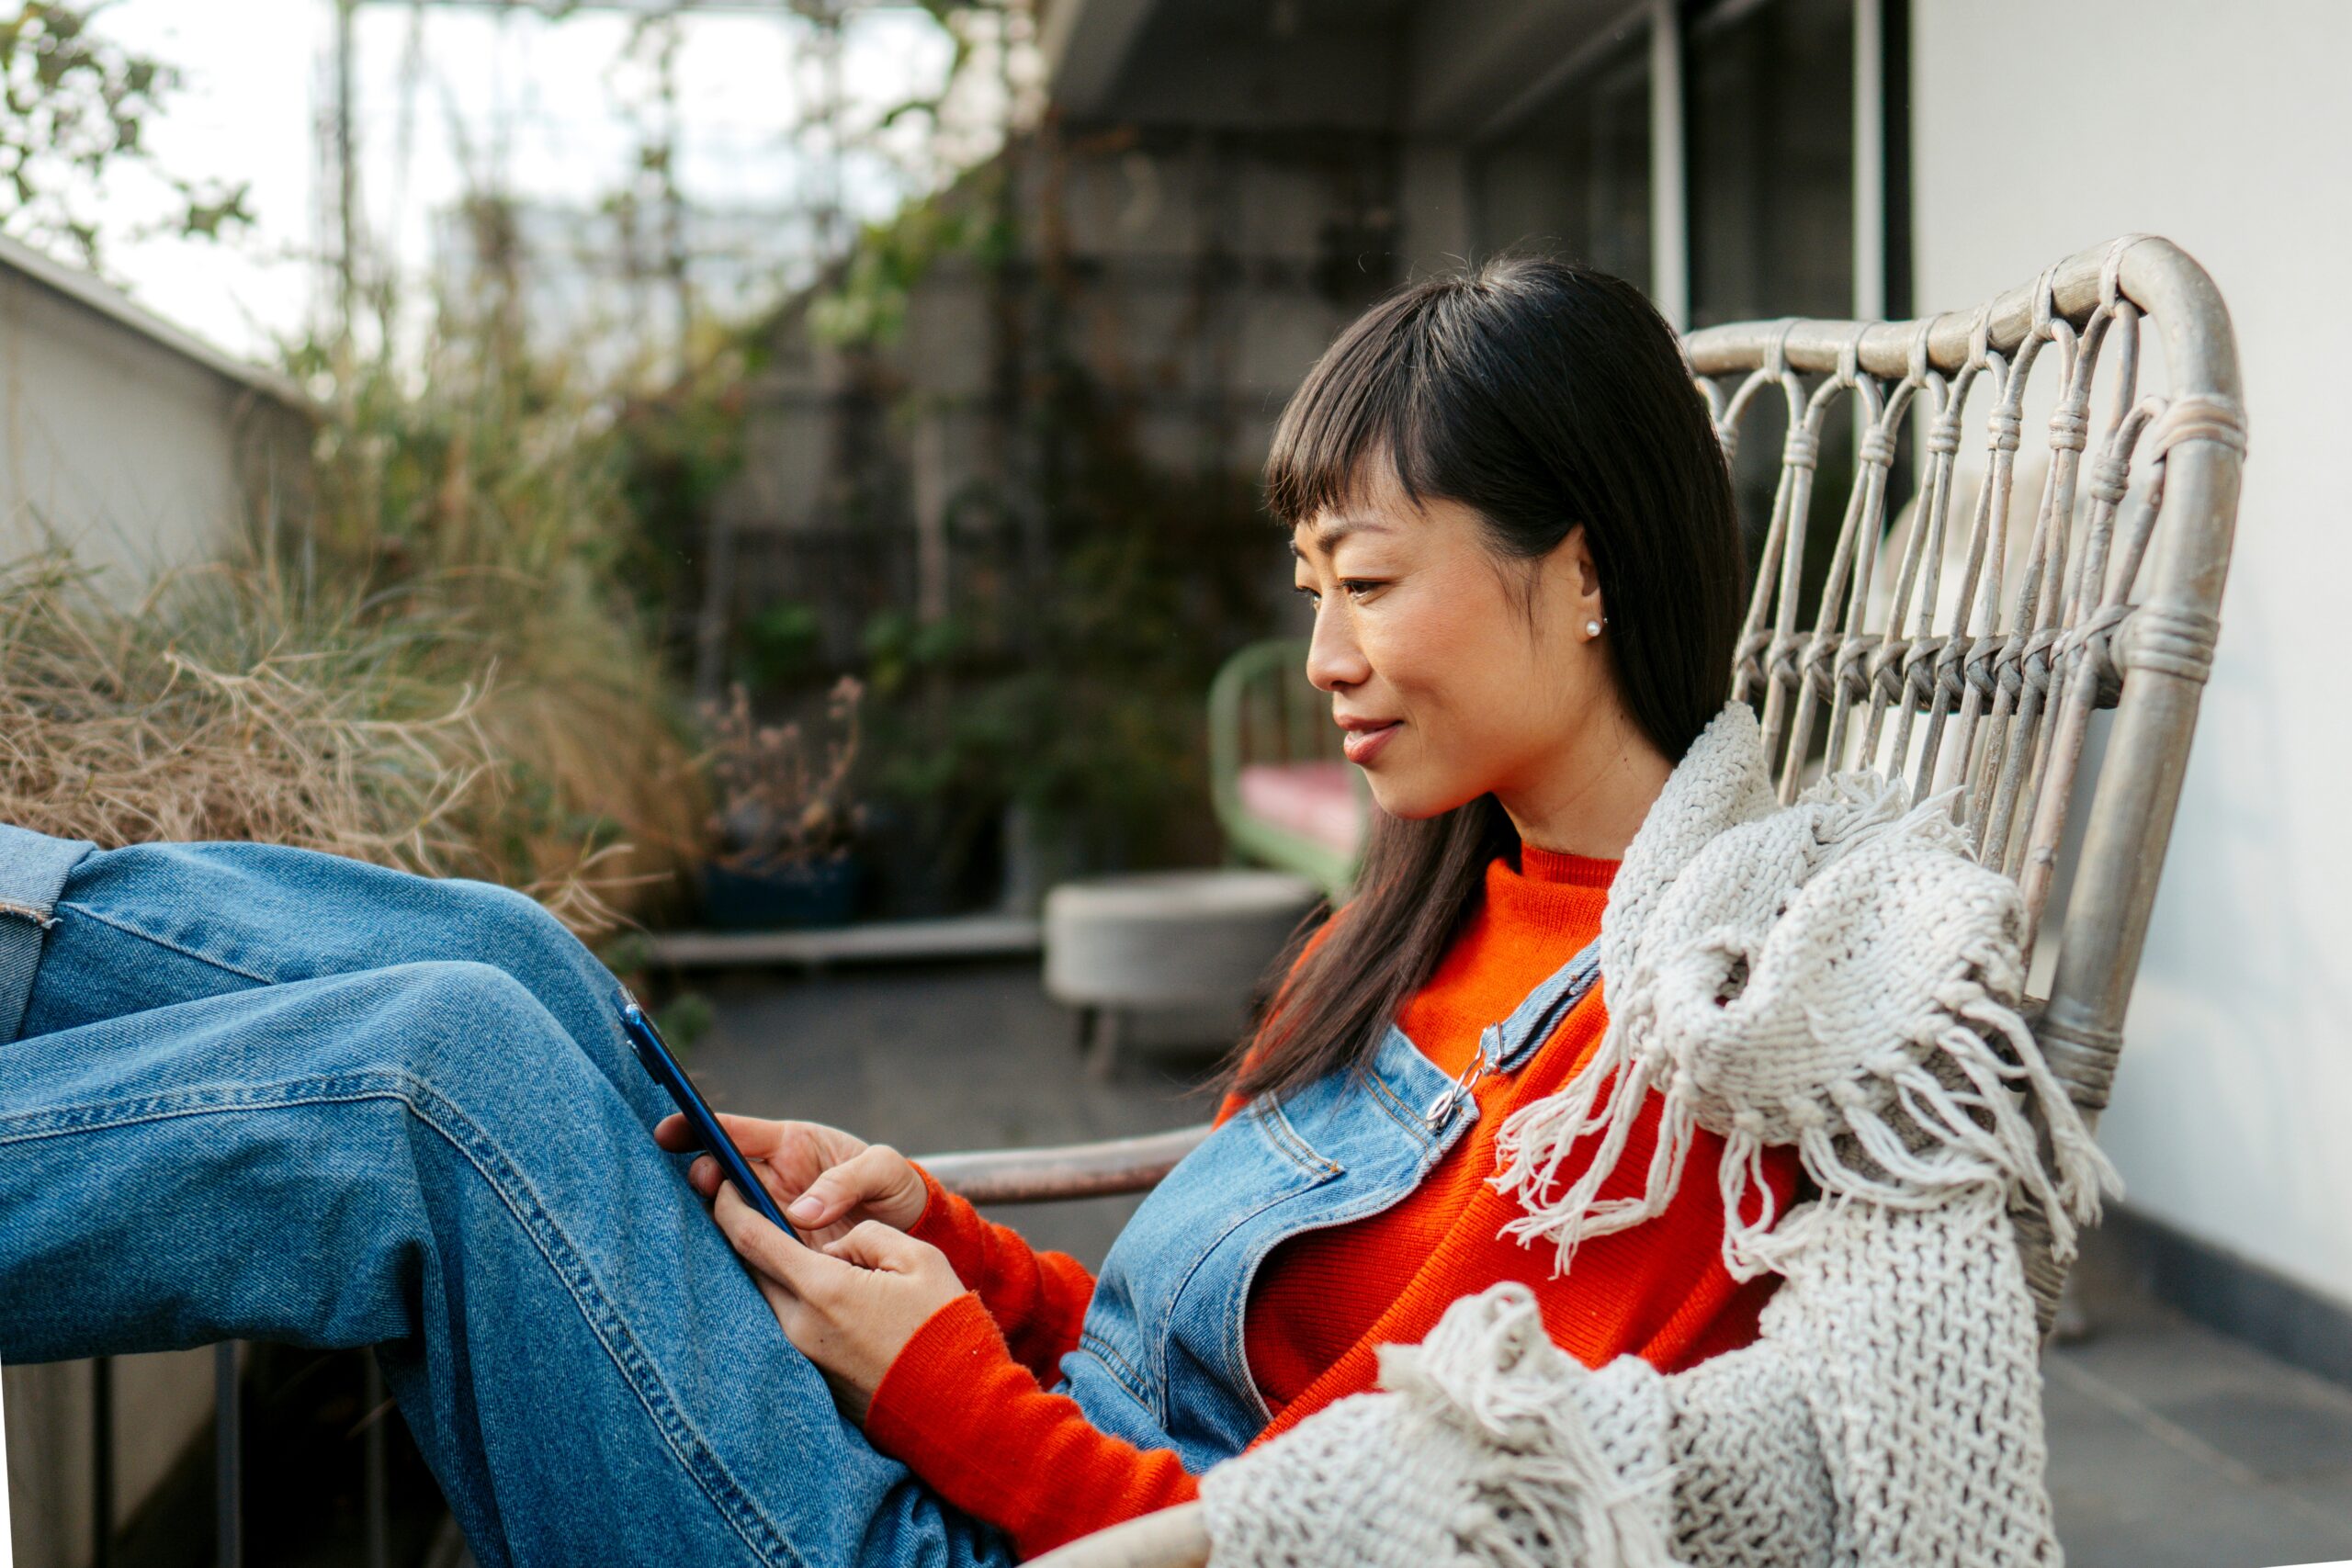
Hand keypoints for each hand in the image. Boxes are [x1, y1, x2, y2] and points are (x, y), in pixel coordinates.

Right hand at [653, 1114, 926, 1244]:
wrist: (913, 1231)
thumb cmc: (897, 1188)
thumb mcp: (884, 1170)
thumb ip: (847, 1182)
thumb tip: (803, 1212)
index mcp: (792, 1145)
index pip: (737, 1132)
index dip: (700, 1128)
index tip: (669, 1132)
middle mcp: (773, 1180)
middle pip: (721, 1173)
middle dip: (704, 1174)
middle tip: (706, 1183)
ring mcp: (773, 1217)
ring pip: (728, 1215)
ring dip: (713, 1217)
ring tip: (714, 1220)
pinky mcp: (780, 1252)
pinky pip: (748, 1250)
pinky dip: (734, 1253)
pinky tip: (728, 1260)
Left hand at [713, 1181, 965, 1422]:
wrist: (958, 1406)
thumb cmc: (943, 1325)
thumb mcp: (918, 1257)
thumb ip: (866, 1235)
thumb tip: (835, 1246)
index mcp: (824, 1289)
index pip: (751, 1239)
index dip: (729, 1206)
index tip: (722, 1183)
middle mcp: (800, 1326)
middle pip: (751, 1270)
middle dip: (746, 1235)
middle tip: (752, 1206)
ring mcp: (803, 1356)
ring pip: (768, 1299)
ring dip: (773, 1271)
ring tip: (794, 1247)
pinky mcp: (813, 1376)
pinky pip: (787, 1326)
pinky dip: (791, 1300)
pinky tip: (818, 1290)